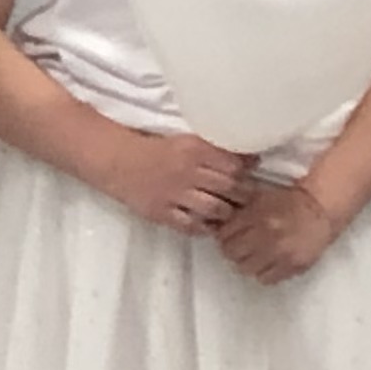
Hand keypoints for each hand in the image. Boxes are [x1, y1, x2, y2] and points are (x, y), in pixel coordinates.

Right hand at [92, 126, 252, 234]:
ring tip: (227, 212)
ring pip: (215, 208)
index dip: (247, 175)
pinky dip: (203, 227)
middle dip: (243, 196)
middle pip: (229, 188)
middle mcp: (186, 171)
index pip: (234, 166)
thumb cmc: (157, 151)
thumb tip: (253, 160)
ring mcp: (173, 193)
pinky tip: (206, 224)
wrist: (117, 161)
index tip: (248, 180)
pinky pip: (190, 225)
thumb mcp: (187, 142)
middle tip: (244, 200)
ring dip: (226, 213)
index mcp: (194, 150)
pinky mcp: (160, 212)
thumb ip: (217, 151)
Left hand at [217, 176, 343, 282]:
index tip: (229, 237)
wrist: (321, 208)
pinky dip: (265, 273)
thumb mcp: (258, 200)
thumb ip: (237, 215)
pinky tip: (270, 263)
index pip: (223, 236)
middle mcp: (266, 234)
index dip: (224, 237)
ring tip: (256, 256)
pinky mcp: (294, 265)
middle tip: (241, 248)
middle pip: (231, 254)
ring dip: (248, 263)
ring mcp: (280, 252)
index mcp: (255, 216)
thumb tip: (214, 228)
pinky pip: (266, 279)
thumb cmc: (287, 202)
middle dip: (233, 251)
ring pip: (246, 269)